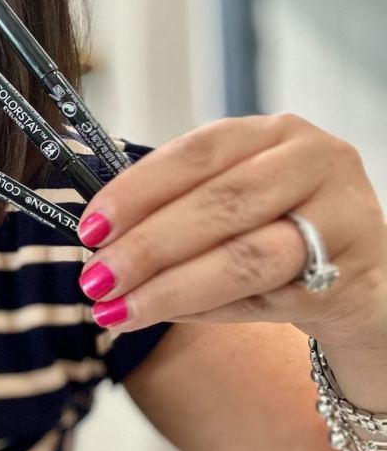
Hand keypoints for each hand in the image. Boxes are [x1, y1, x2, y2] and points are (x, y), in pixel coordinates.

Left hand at [76, 114, 386, 349]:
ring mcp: (341, 216)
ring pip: (243, 256)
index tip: (90, 227)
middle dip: (145, 246)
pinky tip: (162, 317)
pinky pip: (264, 298)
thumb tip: (95, 236)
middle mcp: (313, 161)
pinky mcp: (350, 276)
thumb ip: (174, 205)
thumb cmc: (278, 229)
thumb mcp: (232, 200)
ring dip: (168, 288)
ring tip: (116, 309)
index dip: (137, 189)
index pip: (196, 153)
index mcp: (272, 133)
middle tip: (95, 277)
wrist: (362, 280)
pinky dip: (204, 310)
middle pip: (218, 204)